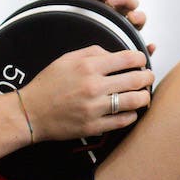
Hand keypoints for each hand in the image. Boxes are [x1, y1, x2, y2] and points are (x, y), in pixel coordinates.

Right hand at [19, 44, 153, 142]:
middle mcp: (94, 87)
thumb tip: (116, 54)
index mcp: (88, 67)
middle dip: (147, 77)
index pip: (127, 59)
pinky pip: (123, 121)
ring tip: (143, 94)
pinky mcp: (93, 127)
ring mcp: (95, 108)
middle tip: (148, 76)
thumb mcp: (67, 59)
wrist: (31, 113)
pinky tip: (130, 110)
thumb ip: (93, 52)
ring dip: (144, 97)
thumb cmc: (48, 84)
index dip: (141, 58)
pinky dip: (132, 115)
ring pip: (134, 102)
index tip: (141, 60)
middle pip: (136, 80)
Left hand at [44, 0, 157, 58]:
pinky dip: (148, 46)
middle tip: (109, 2)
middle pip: (127, 0)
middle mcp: (112, 16)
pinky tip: (149, 46)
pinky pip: (141, 48)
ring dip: (138, 15)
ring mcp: (120, 32)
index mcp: (97, 3)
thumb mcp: (44, 10)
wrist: (43, 58)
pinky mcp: (124, 51)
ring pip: (138, 19)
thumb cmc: (46, 32)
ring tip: (131, 19)